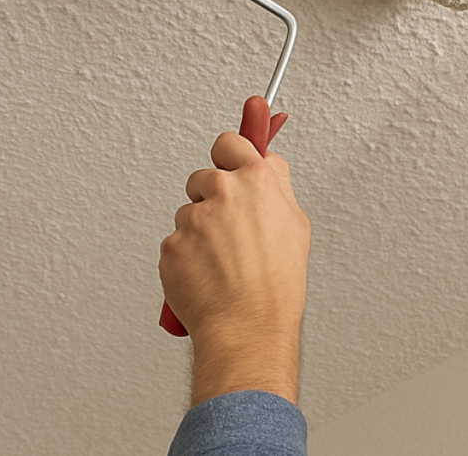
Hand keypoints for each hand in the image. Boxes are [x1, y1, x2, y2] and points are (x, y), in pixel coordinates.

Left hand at [159, 131, 310, 404]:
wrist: (247, 325)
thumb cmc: (276, 285)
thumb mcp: (296, 226)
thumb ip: (276, 188)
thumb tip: (267, 165)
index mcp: (257, 181)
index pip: (232, 142)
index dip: (230, 154)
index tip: (230, 160)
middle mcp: (222, 192)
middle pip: (204, 176)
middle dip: (212, 195)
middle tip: (229, 227)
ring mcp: (193, 218)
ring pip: (188, 212)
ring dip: (199, 230)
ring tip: (223, 261)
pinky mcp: (172, 244)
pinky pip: (176, 243)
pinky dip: (187, 257)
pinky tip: (208, 275)